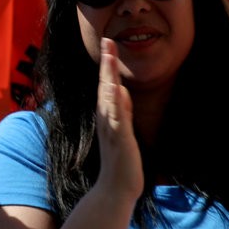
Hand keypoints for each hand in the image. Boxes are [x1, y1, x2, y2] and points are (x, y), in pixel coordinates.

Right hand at [94, 38, 142, 201]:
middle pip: (105, 84)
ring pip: (108, 96)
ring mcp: (111, 127)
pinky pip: (116, 116)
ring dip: (108, 76)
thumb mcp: (123, 130)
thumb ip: (122, 111)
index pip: (107, 85)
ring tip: (109, 56)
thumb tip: (121, 90)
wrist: (116, 188)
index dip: (108, 64)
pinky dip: (114, 102)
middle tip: (107, 40)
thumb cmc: (120, 162)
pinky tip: (115, 89)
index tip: (109, 44)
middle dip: (107, 62)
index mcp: (107, 115)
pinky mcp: (118, 138)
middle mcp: (105, 118)